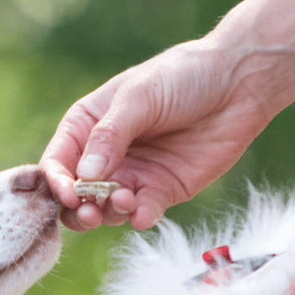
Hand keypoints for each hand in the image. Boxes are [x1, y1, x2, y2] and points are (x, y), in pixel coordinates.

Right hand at [41, 37, 278, 230]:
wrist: (238, 84)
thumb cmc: (183, 76)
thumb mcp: (140, 96)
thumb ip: (111, 134)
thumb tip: (85, 174)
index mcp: (87, 126)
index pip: (58, 162)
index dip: (57, 182)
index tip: (68, 193)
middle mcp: (105, 155)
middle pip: (76, 195)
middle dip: (78, 209)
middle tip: (90, 212)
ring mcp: (133, 175)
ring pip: (106, 210)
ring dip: (110, 212)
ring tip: (126, 200)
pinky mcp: (162, 191)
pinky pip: (143, 213)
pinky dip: (140, 217)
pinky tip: (144, 212)